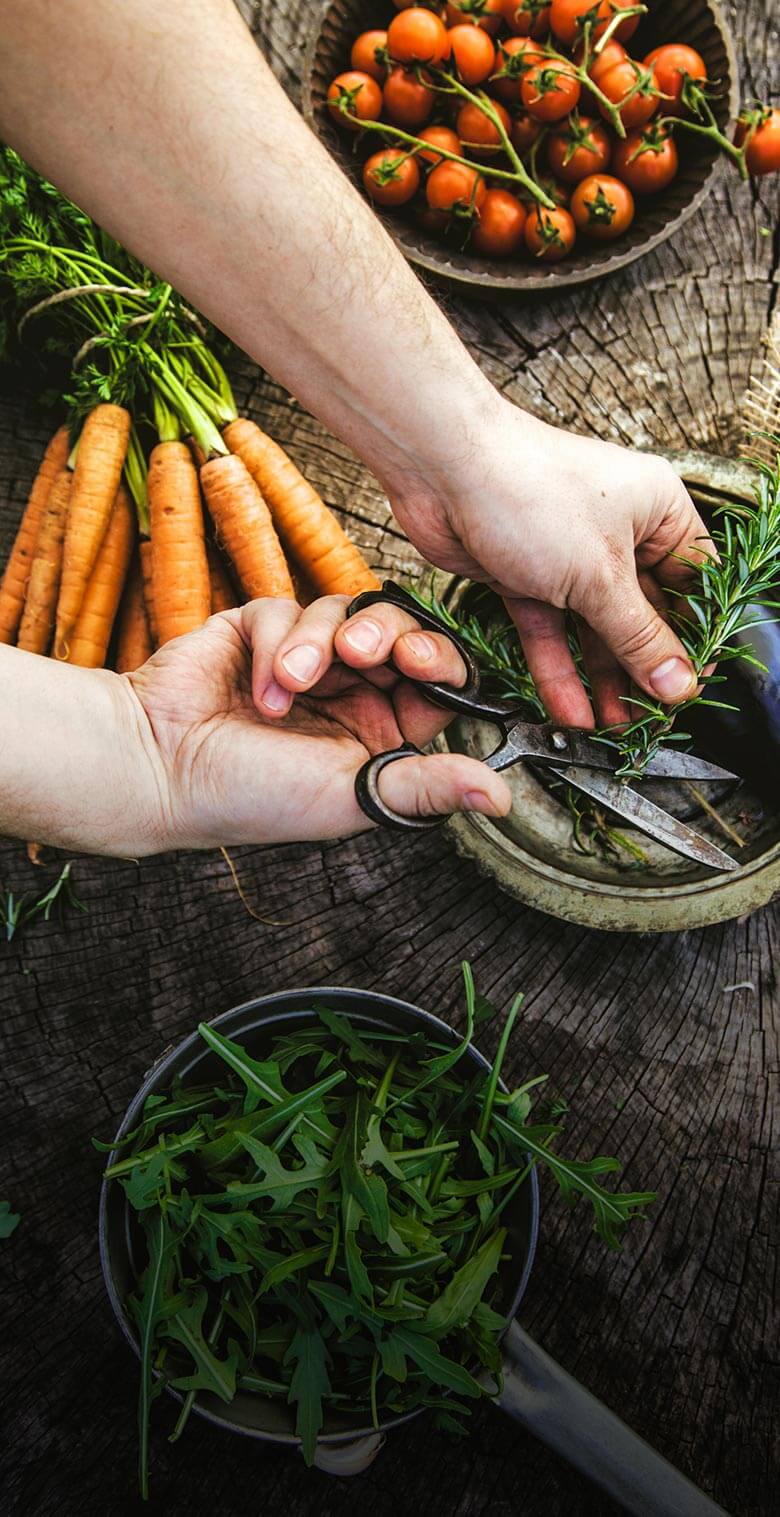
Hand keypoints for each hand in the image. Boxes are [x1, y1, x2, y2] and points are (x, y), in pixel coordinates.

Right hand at [124, 596, 510, 851]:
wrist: (165, 770)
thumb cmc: (253, 797)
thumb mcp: (356, 794)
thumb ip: (428, 786)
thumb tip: (499, 796)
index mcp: (380, 732)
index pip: (435, 681)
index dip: (440, 663)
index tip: (426, 663)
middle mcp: (349, 692)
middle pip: (399, 633)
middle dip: (389, 637)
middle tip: (368, 652)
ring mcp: (306, 659)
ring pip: (347, 613)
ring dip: (322, 645)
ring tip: (292, 685)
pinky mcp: (260, 630)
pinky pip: (291, 609)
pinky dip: (279, 645)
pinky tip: (260, 688)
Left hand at [389, 399, 713, 729]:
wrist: (443, 470)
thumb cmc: (529, 490)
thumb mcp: (601, 576)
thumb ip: (639, 637)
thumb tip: (675, 681)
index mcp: (657, 509)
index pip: (694, 583)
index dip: (694, 637)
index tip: (689, 685)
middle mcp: (617, 530)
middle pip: (643, 613)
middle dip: (642, 669)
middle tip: (647, 718)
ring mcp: (569, 553)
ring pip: (593, 629)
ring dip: (601, 679)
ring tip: (611, 726)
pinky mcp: (525, 574)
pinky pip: (550, 631)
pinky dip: (556, 669)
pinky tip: (567, 708)